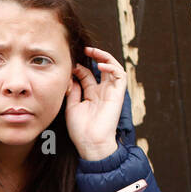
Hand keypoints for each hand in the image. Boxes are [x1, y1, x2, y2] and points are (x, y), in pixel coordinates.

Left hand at [65, 45, 128, 160]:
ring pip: (114, 68)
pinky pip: (120, 76)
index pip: (88, 75)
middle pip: (102, 68)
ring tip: (94, 52)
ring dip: (105, 57)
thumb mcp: (72, 105)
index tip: (70, 64)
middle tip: (85, 49)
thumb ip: (73, 90)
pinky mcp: (118, 95)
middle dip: (95, 56)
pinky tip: (100, 65)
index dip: (80, 67)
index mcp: (91, 95)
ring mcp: (111, 93)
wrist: (90, 142)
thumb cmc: (80, 129)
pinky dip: (112, 67)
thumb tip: (71, 76)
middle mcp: (102, 92)